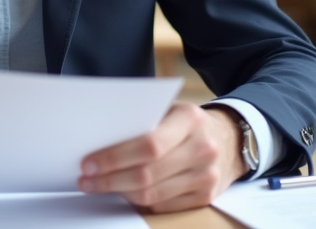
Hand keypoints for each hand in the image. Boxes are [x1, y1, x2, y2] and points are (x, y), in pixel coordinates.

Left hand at [78, 102, 247, 212]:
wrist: (229, 139)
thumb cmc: (188, 123)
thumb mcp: (171, 109)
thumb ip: (143, 119)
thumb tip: (99, 138)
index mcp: (190, 120)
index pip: (149, 144)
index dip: (115, 157)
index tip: (89, 162)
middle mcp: (202, 148)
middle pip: (147, 174)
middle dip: (110, 179)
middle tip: (86, 179)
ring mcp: (206, 176)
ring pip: (152, 194)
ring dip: (119, 192)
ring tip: (98, 185)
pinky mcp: (205, 197)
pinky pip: (162, 206)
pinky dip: (139, 201)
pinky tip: (124, 192)